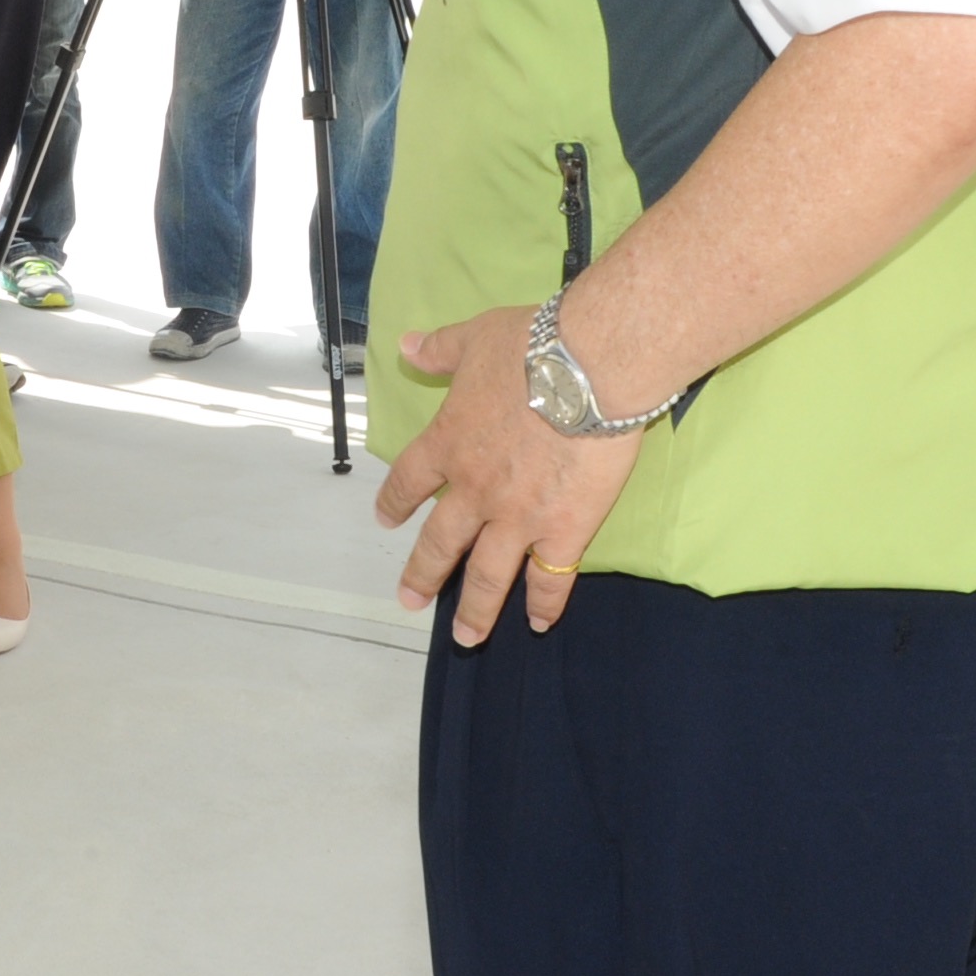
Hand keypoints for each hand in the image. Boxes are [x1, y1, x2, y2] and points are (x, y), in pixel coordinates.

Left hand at [374, 304, 644, 645]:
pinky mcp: (564, 529)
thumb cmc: (531, 346)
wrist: (589, 369)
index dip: (395, 503)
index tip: (386, 520)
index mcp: (448, 443)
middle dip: (423, 574)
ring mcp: (517, 517)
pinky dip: (544, 604)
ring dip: (474, 609)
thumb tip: (405, 345)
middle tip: (408, 600)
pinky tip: (538, 623)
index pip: (409, 480)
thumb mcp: (475, 337)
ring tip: (465, 638)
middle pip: (440, 542)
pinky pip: (549, 577)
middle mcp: (474, 490)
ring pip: (487, 575)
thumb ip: (440, 349)